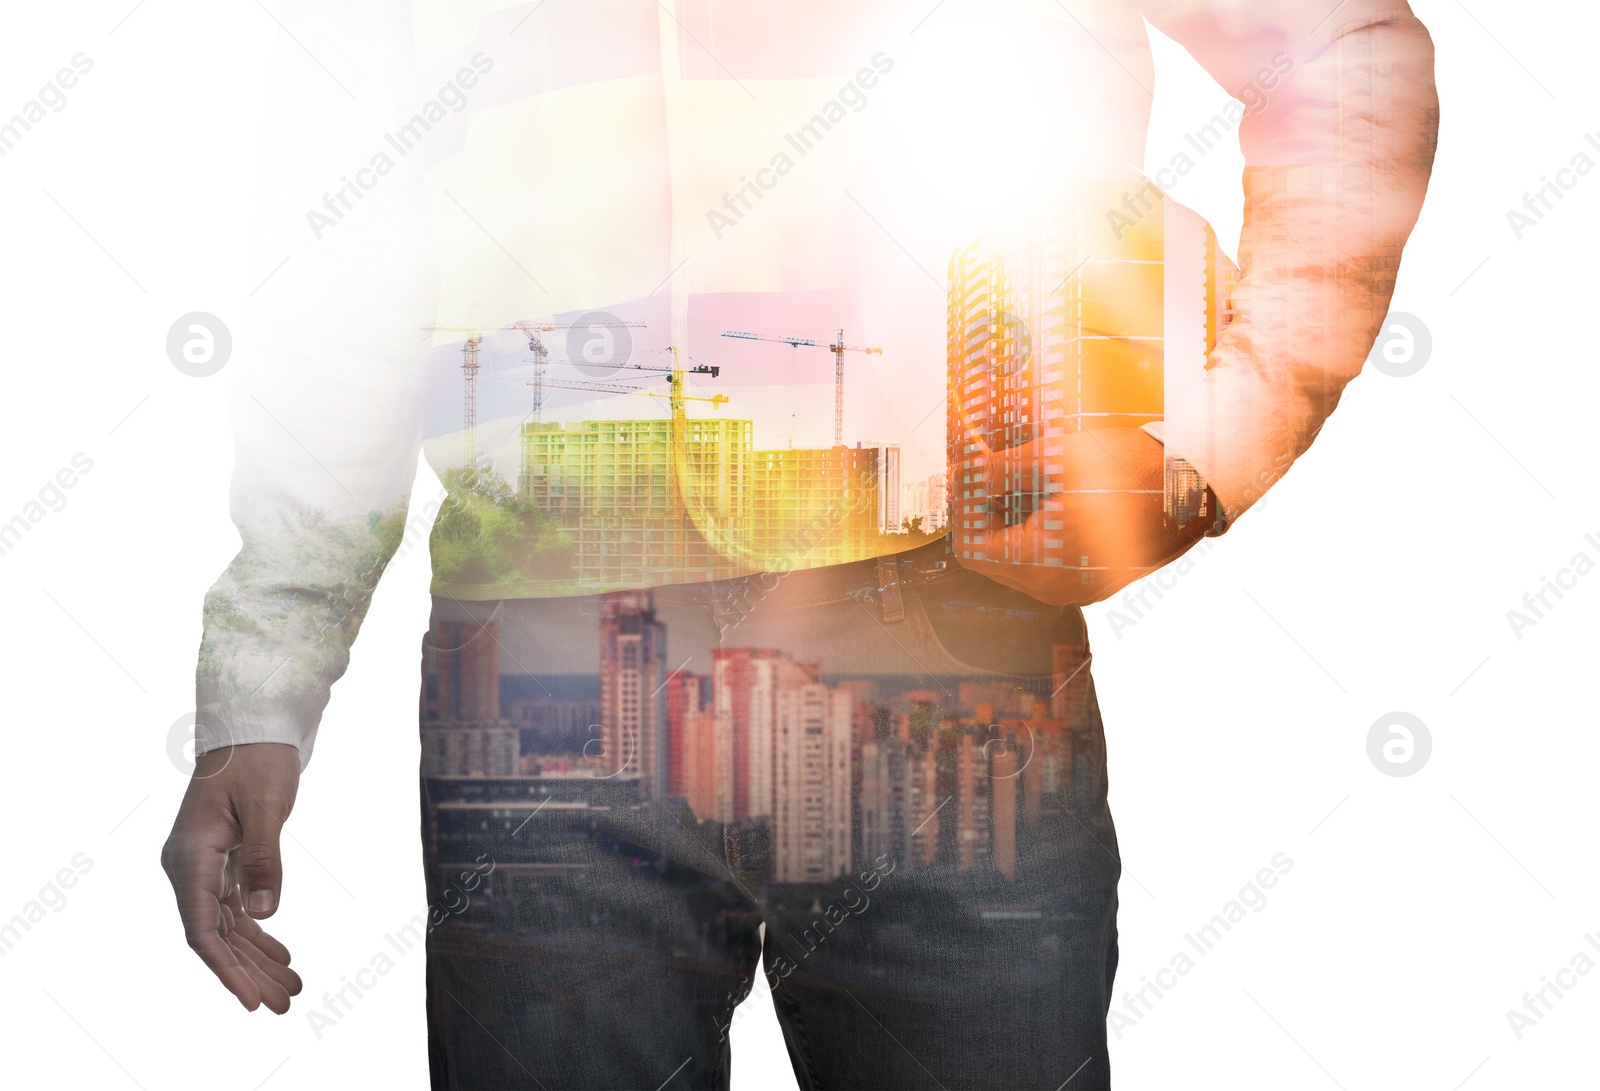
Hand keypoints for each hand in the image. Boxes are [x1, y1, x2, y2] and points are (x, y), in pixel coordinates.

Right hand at [160, 743, 303, 1012]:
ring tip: (292, 989)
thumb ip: (264, 859)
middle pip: (217, 936)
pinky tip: (283, 955)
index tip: (249, 1000)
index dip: (226, 969)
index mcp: (190, 857)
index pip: (203, 929)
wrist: (252, 727)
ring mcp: (205, 866)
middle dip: (250, 973)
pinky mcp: (223, 861)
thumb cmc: (257, 761)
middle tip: (285, 1005)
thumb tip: (264, 913)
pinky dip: (259, 932)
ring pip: (229, 926)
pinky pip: (236, 908)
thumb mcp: (266, 808)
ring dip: (258, 958)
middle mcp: (190, 867)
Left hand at [955, 427, 1212, 605]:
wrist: (1193, 484)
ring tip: (1020, 481)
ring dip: (1011, 523)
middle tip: (989, 474)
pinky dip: (1040, 534)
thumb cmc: (1127, 470)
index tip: (968, 476)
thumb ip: (998, 471)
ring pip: (1021, 562)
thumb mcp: (1052, 459)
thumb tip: (964, 475)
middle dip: (985, 515)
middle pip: (993, 559)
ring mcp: (1079, 590)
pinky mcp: (1098, 581)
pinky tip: (1050, 498)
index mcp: (1039, 566)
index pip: (970, 548)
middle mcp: (1056, 589)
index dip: (963, 509)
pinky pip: (1051, 564)